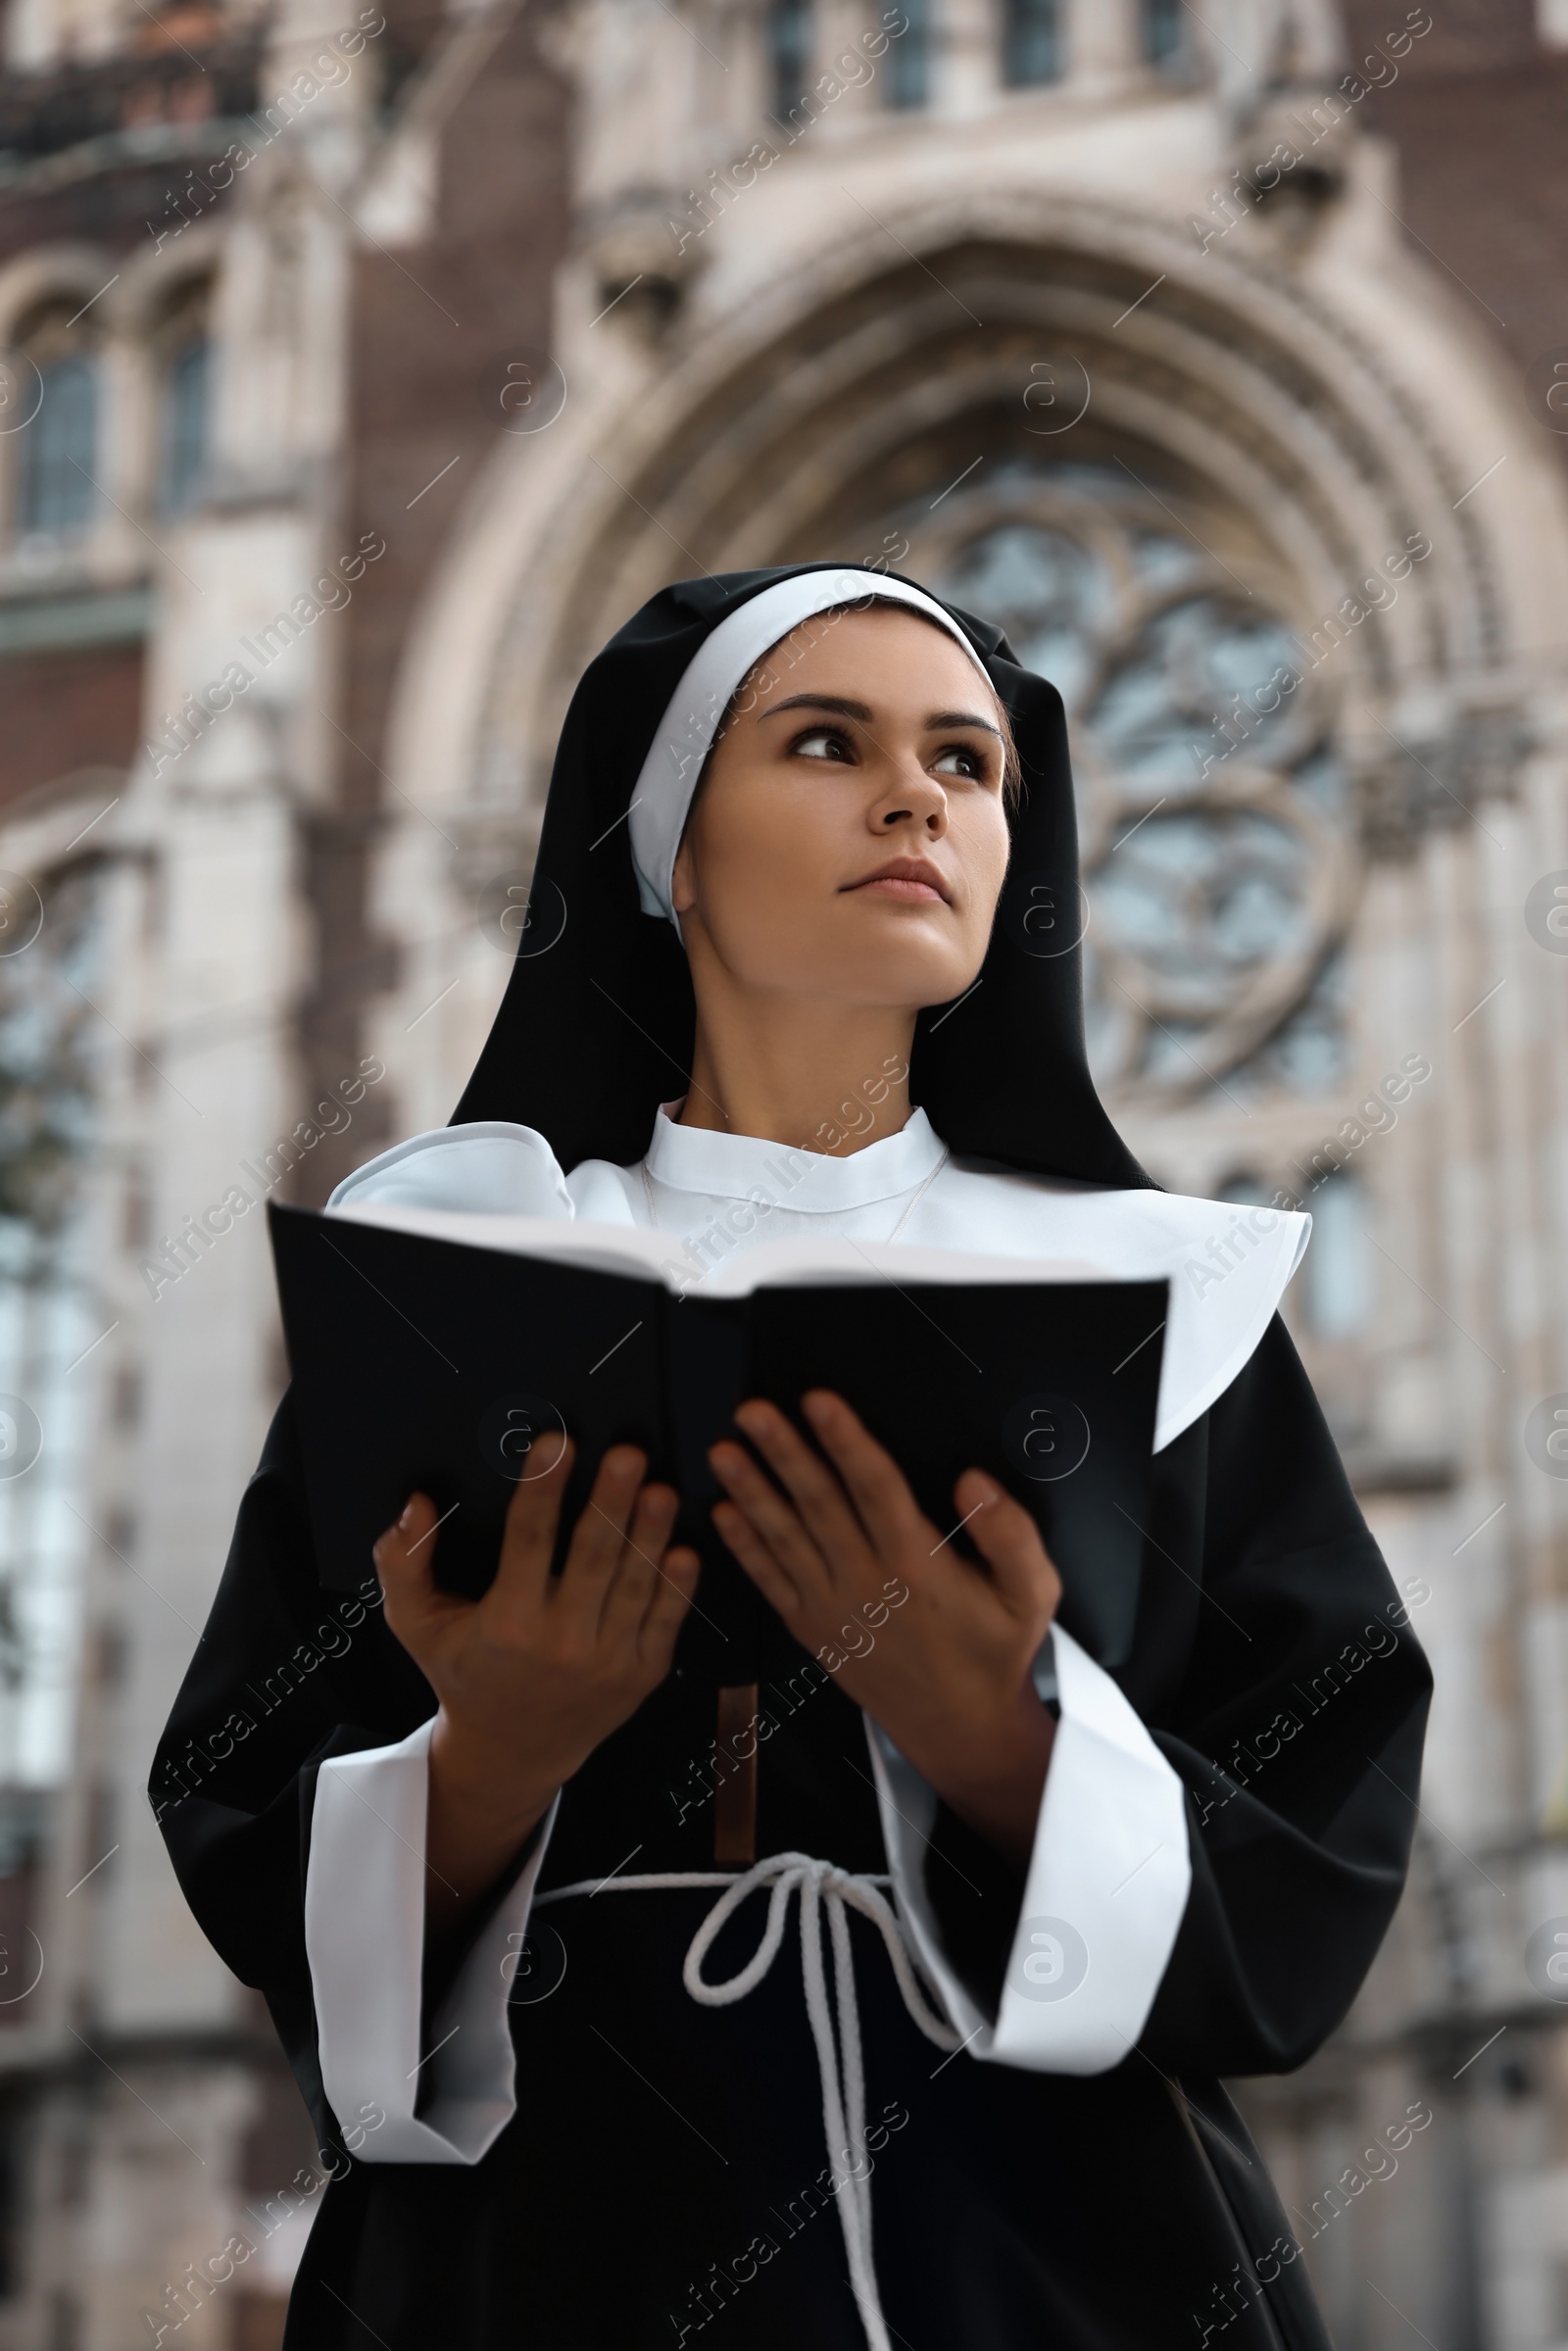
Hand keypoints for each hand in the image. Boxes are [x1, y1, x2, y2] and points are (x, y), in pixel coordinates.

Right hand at [374, 1435, 699, 1921]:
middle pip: (591, 1558)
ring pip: (635, 1584)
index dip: (543, 1489)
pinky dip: (678, 1586)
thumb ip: (403, 1563)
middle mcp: (559, 1642)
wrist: (512, 1752)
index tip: (557, 1444)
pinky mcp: (641, 1673)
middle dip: (611, 1502)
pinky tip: (686, 1548)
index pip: (527, 1541)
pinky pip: (664, 1621)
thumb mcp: (417, 1625)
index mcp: (506, 1623)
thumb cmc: (465, 1674)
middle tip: (628, 1454)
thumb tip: (415, 1506)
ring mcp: (607, 1660)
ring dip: (651, 1534)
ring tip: (662, 1489)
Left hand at [708, 1391, 1059, 1868]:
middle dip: (784, 1453)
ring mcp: (832, 1605)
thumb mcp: (1031, 1595)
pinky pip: (771, 1582)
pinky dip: (745, 1548)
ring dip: (752, 1492)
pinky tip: (723, 1513)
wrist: (959, 1726)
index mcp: (918, 1564)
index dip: (846, 1442)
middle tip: (752, 1411)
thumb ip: (1011, 1534)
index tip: (818, 1401)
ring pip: (785, 1537)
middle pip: (820, 1504)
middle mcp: (867, 1580)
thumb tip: (973, 1480)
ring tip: (723, 1452)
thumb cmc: (995, 1652)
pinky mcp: (811, 1627)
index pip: (876, 1488)